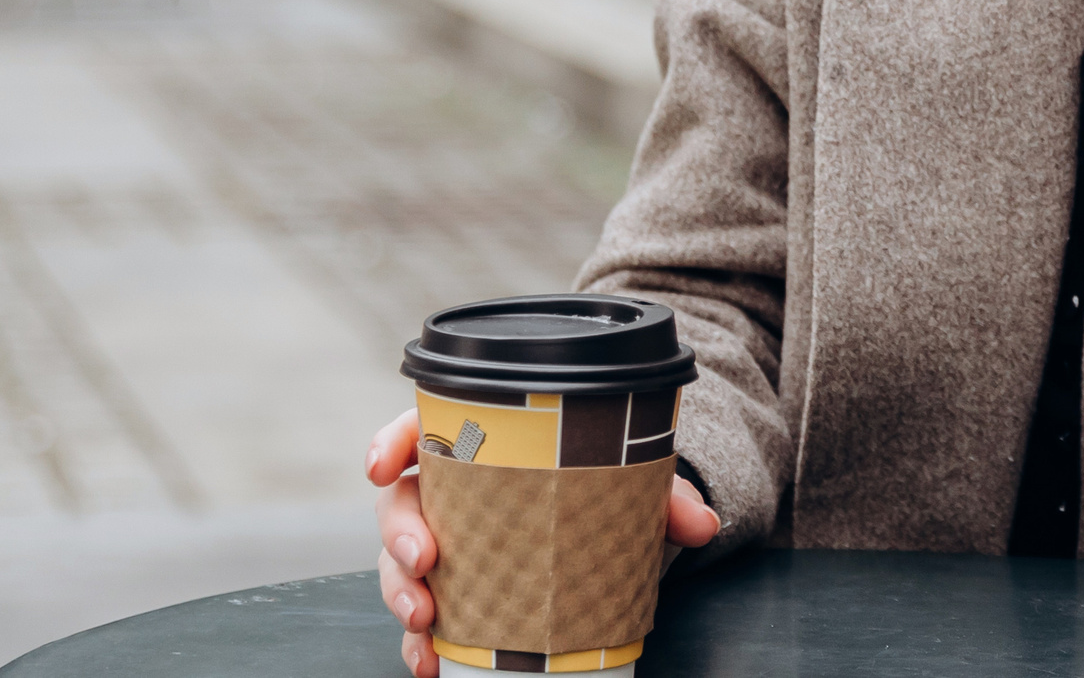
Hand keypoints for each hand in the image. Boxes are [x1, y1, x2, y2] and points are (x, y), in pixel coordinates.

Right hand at [366, 407, 717, 677]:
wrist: (609, 528)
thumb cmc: (600, 487)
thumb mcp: (633, 483)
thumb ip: (664, 497)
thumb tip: (703, 524)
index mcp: (477, 444)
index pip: (420, 428)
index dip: (390, 442)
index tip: (381, 466)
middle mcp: (450, 494)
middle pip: (400, 503)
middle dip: (397, 534)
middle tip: (423, 559)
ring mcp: (447, 547)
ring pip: (398, 565)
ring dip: (401, 594)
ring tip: (425, 623)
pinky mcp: (455, 596)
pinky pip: (422, 620)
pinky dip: (420, 644)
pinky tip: (431, 664)